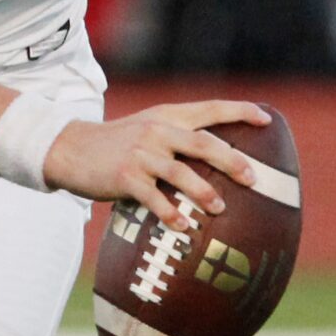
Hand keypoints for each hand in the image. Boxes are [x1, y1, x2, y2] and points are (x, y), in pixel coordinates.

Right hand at [40, 100, 268, 227]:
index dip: (239, 112)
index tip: (266, 120)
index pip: (209, 109)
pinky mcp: (124, 178)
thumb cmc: (114, 144)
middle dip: (231, 160)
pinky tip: (183, 226)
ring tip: (220, 209)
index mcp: (166, 116)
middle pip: (202, 143)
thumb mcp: (145, 128)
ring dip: (204, 192)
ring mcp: (139, 155)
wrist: (69, 149)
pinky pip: (154, 199)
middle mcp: (155, 131)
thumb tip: (218, 158)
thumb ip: (176, 136)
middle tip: (253, 178)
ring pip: (181, 173)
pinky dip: (170, 213)